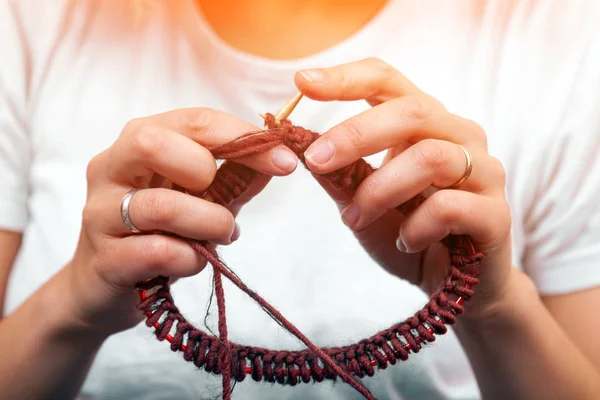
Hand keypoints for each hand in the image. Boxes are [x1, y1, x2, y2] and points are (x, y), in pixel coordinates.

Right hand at [64, 108, 298, 333]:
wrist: (104, 284)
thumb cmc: (156, 231)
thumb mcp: (201, 198)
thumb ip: (235, 179)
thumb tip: (278, 161)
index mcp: (139, 142)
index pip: (193, 121)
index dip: (243, 138)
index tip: (285, 160)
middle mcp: (111, 169)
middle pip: (151, 143)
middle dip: (204, 170)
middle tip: (224, 199)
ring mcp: (100, 213)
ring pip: (161, 206)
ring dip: (209, 223)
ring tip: (223, 234)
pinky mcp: (104, 258)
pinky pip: (157, 252)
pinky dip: (191, 259)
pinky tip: (193, 261)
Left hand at [295, 58, 512, 316]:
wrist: (456, 286)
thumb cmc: (409, 234)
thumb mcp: (361, 203)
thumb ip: (338, 176)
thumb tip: (297, 145)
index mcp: (425, 125)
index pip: (388, 82)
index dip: (346, 78)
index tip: (301, 83)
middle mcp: (460, 136)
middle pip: (412, 112)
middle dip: (355, 134)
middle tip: (316, 160)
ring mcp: (484, 172)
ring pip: (431, 158)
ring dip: (380, 191)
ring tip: (355, 219)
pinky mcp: (497, 214)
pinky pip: (450, 207)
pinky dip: (415, 227)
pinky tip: (406, 242)